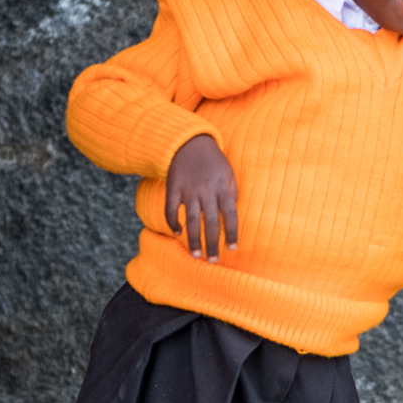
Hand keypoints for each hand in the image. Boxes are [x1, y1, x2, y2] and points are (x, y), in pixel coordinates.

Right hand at [164, 134, 237, 261]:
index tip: (232, 248)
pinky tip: (177, 233)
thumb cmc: (213, 161)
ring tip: (196, 255)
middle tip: (212, 260)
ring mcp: (188, 190)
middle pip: (209, 222)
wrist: (189, 142)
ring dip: (193, 239)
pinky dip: (172, 222)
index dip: (232, 233)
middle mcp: (206, 191)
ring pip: (190, 220)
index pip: (230, 215)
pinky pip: (170, 209)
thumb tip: (232, 214)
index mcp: (222, 188)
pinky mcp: (173, 188)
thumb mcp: (229, 173)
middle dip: (212, 243)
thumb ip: (231, 193)